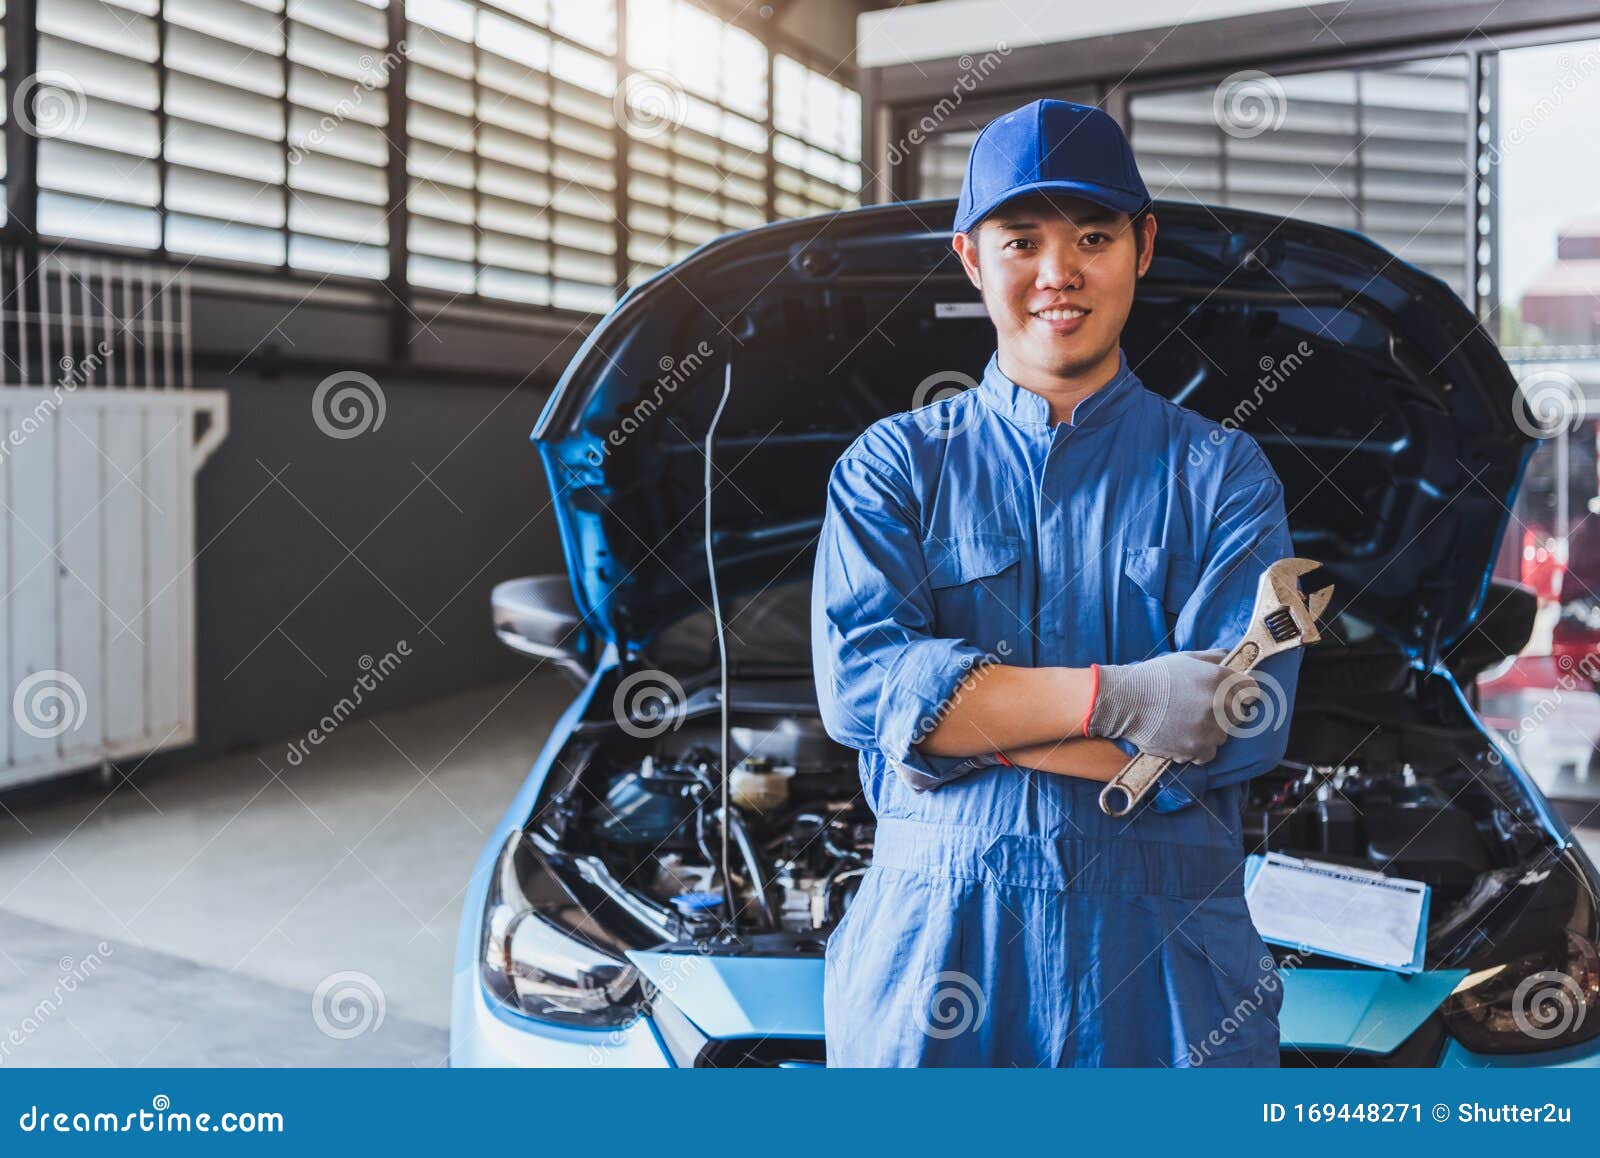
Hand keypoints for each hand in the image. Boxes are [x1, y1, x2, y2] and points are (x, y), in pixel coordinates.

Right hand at [1087, 649, 1252, 764]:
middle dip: (1224, 712)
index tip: (1236, 696)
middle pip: (1238, 714)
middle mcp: (1217, 703)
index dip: (1243, 692)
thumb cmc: (1153, 677)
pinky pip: (1209, 753)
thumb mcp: (1184, 658)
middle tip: (1202, 710)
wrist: (1124, 701)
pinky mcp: (1195, 748)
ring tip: (1189, 724)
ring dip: (1211, 731)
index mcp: (1217, 678)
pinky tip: (1185, 738)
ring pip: (1223, 735)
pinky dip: (1199, 749)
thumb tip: (1230, 657)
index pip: (1250, 690)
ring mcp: (1207, 728)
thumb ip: (1212, 658)